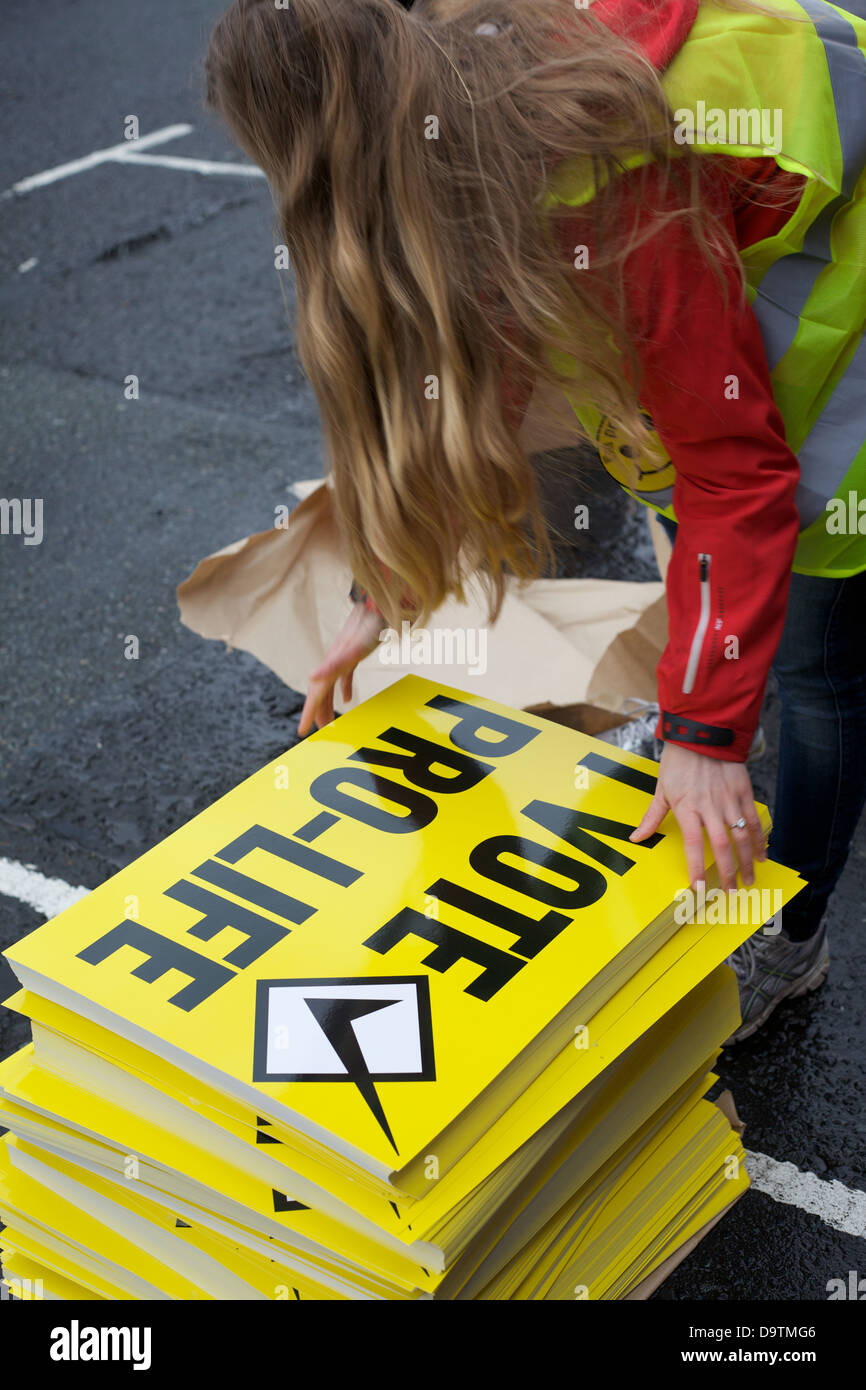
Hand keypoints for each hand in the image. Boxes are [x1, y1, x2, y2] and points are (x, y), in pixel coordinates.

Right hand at [298, 603, 386, 735]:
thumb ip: (334, 664)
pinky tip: (347, 700)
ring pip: (331, 688)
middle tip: (316, 733)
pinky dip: (343, 690)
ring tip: (329, 723)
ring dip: (328, 705)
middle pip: (321, 693)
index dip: (308, 713)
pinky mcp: (354, 655)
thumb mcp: (353, 648)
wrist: (379, 604)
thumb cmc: (370, 627)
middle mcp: (334, 662)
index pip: (316, 694)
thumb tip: (311, 678)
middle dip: (317, 713)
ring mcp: (343, 658)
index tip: (301, 732)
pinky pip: (344, 678)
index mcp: (331, 664)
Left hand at [629, 741, 766, 891]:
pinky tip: (762, 855)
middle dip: (727, 872)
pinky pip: (753, 820)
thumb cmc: (678, 761)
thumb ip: (652, 817)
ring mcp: (728, 800)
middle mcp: (709, 806)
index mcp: (687, 807)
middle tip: (731, 892)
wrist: (701, 733)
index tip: (700, 888)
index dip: (696, 868)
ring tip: (749, 880)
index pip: (693, 845)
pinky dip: (759, 839)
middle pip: (721, 846)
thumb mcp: (661, 789)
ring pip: (741, 836)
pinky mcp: (743, 792)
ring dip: (747, 861)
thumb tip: (636, 838)